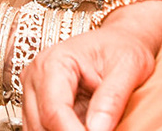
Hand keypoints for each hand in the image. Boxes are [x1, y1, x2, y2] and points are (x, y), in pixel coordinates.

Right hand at [23, 3, 161, 130]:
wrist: (119, 40)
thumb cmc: (122, 47)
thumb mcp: (127, 67)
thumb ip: (112, 98)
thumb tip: (98, 130)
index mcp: (54, 62)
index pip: (54, 110)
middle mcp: (36, 76)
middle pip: (41, 124)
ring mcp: (34, 91)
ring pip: (38, 129)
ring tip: (96, 127)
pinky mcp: (39, 104)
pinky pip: (42, 128)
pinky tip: (84, 128)